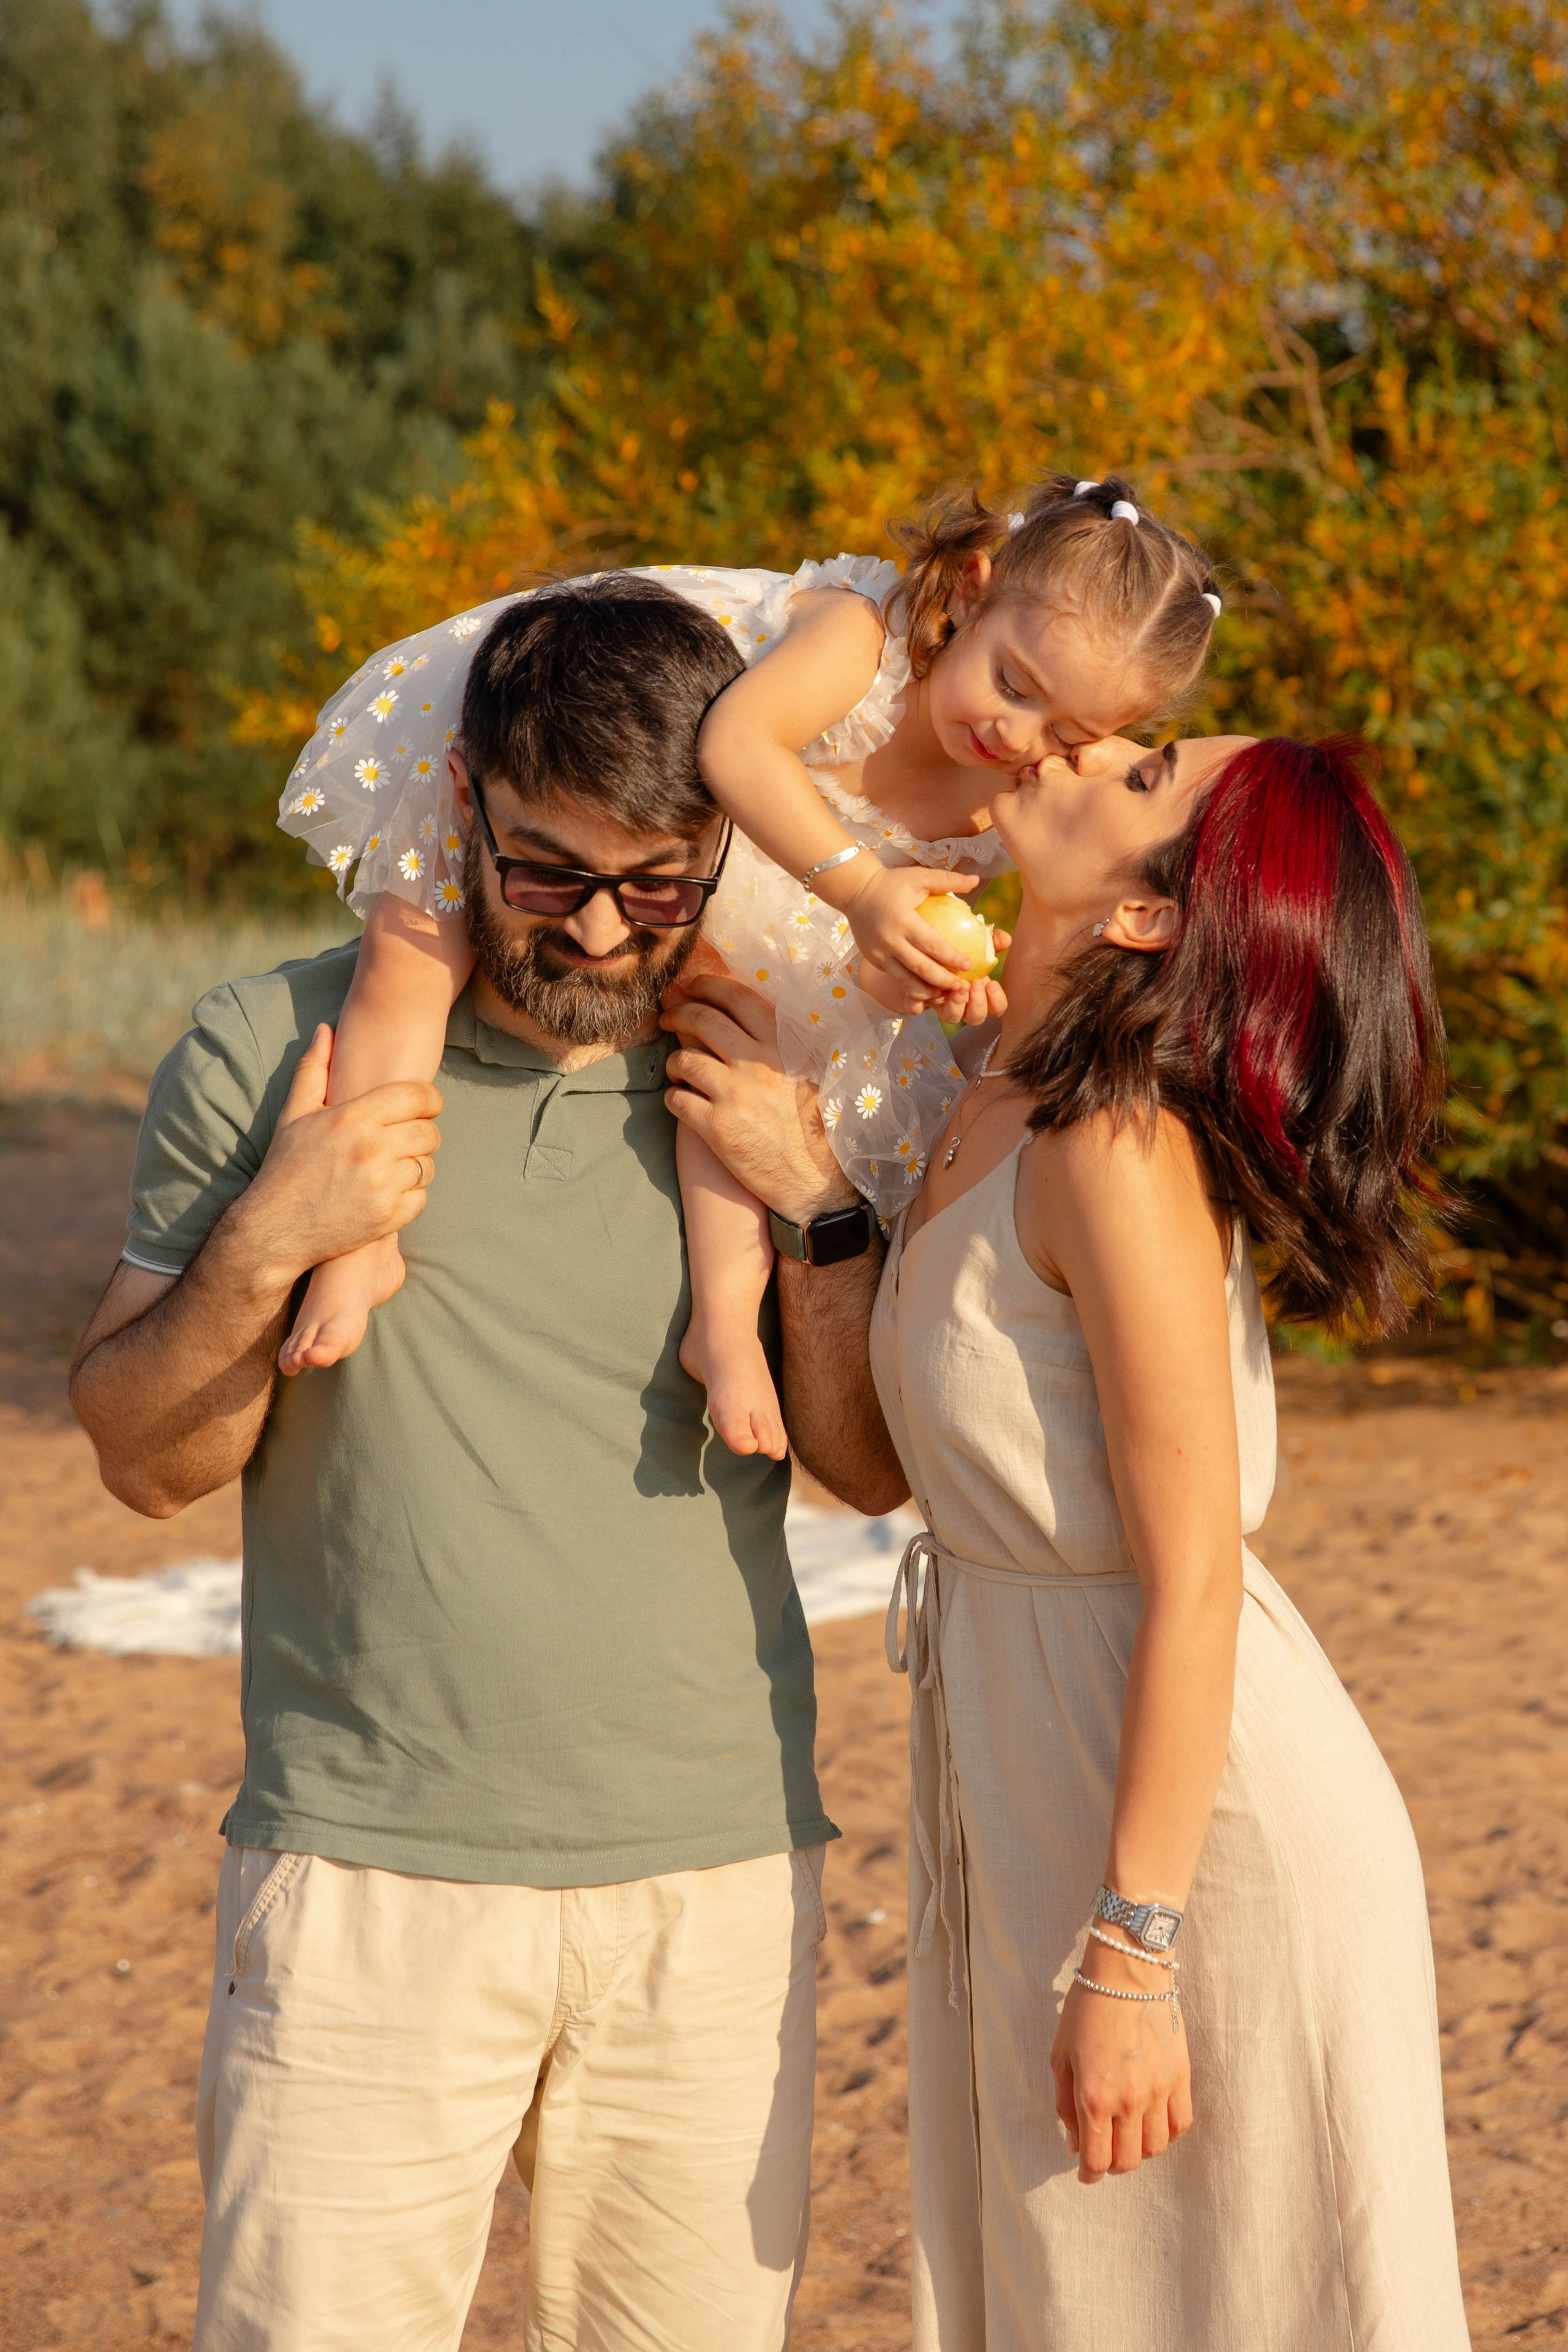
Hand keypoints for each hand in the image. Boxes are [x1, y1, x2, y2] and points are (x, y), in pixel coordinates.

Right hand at [238, 1026, 443, 1288]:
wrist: (273, 1230)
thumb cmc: (284, 1168)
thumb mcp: (293, 1114)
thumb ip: (314, 1068)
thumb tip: (327, 1029)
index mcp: (353, 1117)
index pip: (418, 1097)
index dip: (429, 1100)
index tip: (425, 1107)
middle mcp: (372, 1148)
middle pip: (429, 1132)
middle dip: (422, 1134)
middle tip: (406, 1140)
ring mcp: (382, 1185)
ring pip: (427, 1166)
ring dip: (417, 1166)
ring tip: (395, 1167)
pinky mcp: (387, 1217)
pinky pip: (421, 1198)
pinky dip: (411, 1196)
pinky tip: (388, 1192)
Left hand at [659, 973, 853, 1225]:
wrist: (812, 1179)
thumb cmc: (810, 1126)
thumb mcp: (805, 1074)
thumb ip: (776, 1043)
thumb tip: (736, 1014)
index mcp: (782, 1047)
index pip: (738, 999)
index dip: (707, 986)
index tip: (690, 987)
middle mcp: (756, 1065)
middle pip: (702, 1020)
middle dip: (678, 1014)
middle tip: (668, 1018)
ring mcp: (734, 1096)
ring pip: (683, 1059)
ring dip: (674, 1062)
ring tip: (679, 1070)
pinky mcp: (716, 1128)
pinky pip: (676, 1099)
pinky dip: (673, 1097)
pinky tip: (683, 1101)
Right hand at [830, 861, 983, 1009]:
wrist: (856, 891)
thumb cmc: (892, 883)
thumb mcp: (919, 876)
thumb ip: (947, 880)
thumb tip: (976, 879)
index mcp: (904, 920)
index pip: (932, 944)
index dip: (951, 957)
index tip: (968, 965)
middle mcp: (890, 941)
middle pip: (921, 968)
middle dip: (942, 981)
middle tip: (960, 987)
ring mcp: (880, 953)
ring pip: (906, 980)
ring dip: (926, 991)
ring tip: (944, 995)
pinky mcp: (874, 960)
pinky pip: (895, 977)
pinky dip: (911, 987)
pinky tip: (926, 991)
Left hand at [923, 929, 1011, 1026]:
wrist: (922, 945)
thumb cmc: (956, 946)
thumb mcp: (975, 941)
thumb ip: (991, 941)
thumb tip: (1005, 939)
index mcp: (978, 993)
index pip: (995, 1009)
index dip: (997, 1001)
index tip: (993, 984)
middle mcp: (961, 1003)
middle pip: (975, 1018)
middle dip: (978, 1004)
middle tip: (976, 984)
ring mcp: (940, 1004)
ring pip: (951, 1017)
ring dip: (957, 1004)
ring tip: (959, 985)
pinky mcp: (918, 1000)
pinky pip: (919, 1008)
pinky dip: (924, 1000)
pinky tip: (927, 985)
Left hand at [1050, 1949, 1191, 2185]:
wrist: (1127, 1972)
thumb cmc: (1086, 2009)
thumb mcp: (1061, 2055)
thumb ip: (1065, 2104)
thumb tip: (1074, 2142)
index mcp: (1095, 2096)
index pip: (1096, 2160)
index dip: (1088, 2174)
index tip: (1085, 2172)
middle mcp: (1129, 2100)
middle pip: (1127, 2160)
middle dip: (1111, 2164)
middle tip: (1103, 2151)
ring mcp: (1159, 2090)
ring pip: (1155, 2148)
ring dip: (1139, 2150)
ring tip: (1127, 2134)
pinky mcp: (1181, 2076)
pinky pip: (1180, 2124)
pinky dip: (1167, 2133)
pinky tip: (1152, 2121)